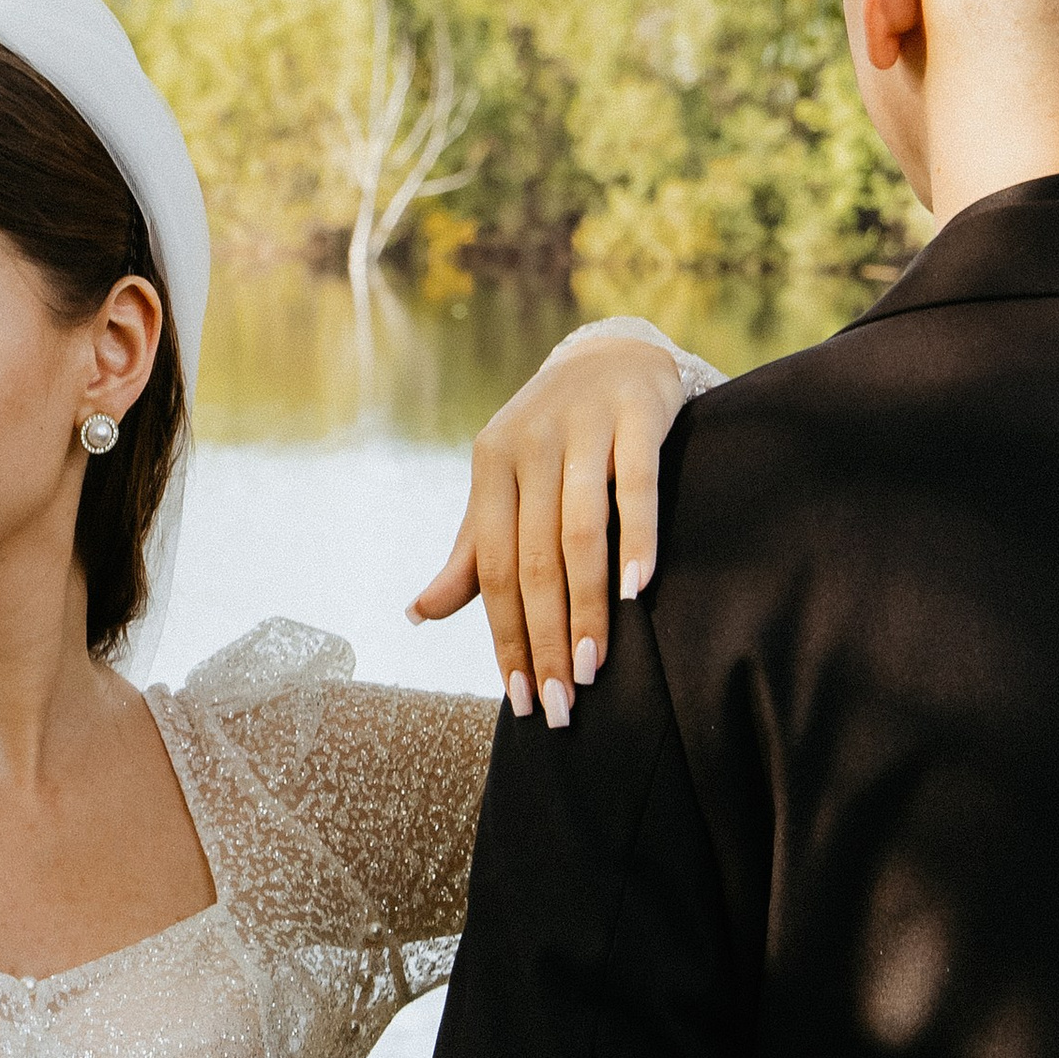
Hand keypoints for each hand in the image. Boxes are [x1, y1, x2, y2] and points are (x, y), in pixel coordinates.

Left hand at [408, 325, 686, 722]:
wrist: (614, 354)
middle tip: (561, 703)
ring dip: (587, 606)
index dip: (504, 637)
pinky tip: (639, 591)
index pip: (493, 568)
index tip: (519, 698)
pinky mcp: (636, 417)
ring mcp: (583, 429)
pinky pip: (636, 486)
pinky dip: (637, 539)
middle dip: (544, 639)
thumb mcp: (504, 487)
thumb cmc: (553, 438)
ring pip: (580, 533)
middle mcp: (530, 446)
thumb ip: (472, 553)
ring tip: (592, 665)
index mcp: (490, 465)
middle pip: (533, 561)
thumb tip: (419, 614)